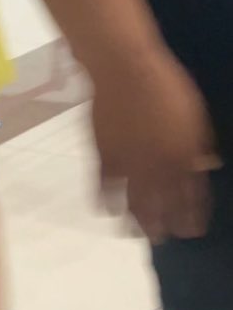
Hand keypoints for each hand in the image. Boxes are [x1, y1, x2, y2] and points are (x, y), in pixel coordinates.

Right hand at [93, 47, 216, 242]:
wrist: (126, 69)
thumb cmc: (167, 85)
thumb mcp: (196, 116)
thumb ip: (199, 145)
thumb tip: (205, 165)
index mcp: (183, 159)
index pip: (191, 198)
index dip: (192, 217)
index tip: (192, 230)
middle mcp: (157, 169)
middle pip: (162, 208)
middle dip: (164, 227)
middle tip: (163, 239)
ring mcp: (129, 166)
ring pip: (133, 203)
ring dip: (135, 222)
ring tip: (135, 233)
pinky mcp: (104, 157)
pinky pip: (104, 187)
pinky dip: (104, 201)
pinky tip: (106, 209)